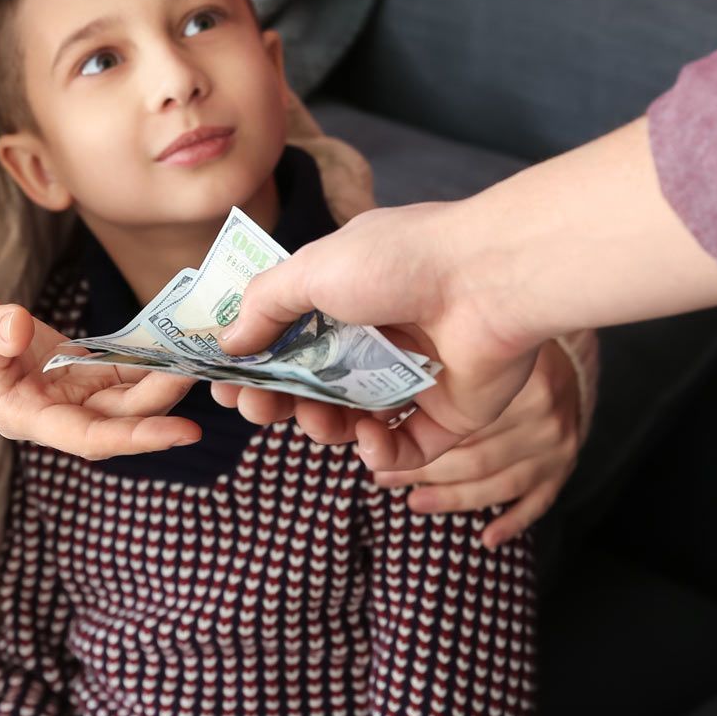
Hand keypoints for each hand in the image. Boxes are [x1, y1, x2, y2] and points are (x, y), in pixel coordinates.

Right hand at [0, 286, 198, 458]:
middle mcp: (48, 412)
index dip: (137, 437)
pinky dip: (143, 364)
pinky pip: (114, 374)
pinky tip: (174, 347)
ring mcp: (60, 394)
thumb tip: (20, 330)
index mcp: (20, 414)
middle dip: (160, 406)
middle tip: (204, 377)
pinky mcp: (69, 373)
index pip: (87, 436)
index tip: (183, 433)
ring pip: (120, 399)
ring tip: (197, 360)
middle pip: (115, 421)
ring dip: (158, 385)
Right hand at [212, 201, 542, 469]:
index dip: (255, 365)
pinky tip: (370, 441)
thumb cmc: (401, 263)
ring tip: (319, 422)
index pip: (289, 339)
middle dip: (279, 402)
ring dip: (324, 428)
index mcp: (346, 296)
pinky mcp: (447, 413)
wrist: (489, 281)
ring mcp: (412, 377)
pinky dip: (381, 453)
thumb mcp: (313, 269)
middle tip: (257, 409)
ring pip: (353, 420)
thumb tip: (227, 342)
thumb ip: (265, 305)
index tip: (227, 385)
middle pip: (314, 385)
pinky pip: (405, 448)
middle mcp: (378, 336)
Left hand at [376, 338, 581, 546]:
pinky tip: (487, 539)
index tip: (377, 447)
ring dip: (452, 499)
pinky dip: (512, 523)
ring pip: (496, 484)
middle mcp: (540, 419)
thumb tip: (380, 407)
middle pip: (473, 458)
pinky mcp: (564, 467)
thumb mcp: (481, 352)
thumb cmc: (506, 354)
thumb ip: (442, 374)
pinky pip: (537, 502)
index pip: (458, 424)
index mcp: (517, 384)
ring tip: (414, 503)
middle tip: (383, 479)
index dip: (413, 441)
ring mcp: (554, 447)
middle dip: (423, 473)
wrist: (568, 360)